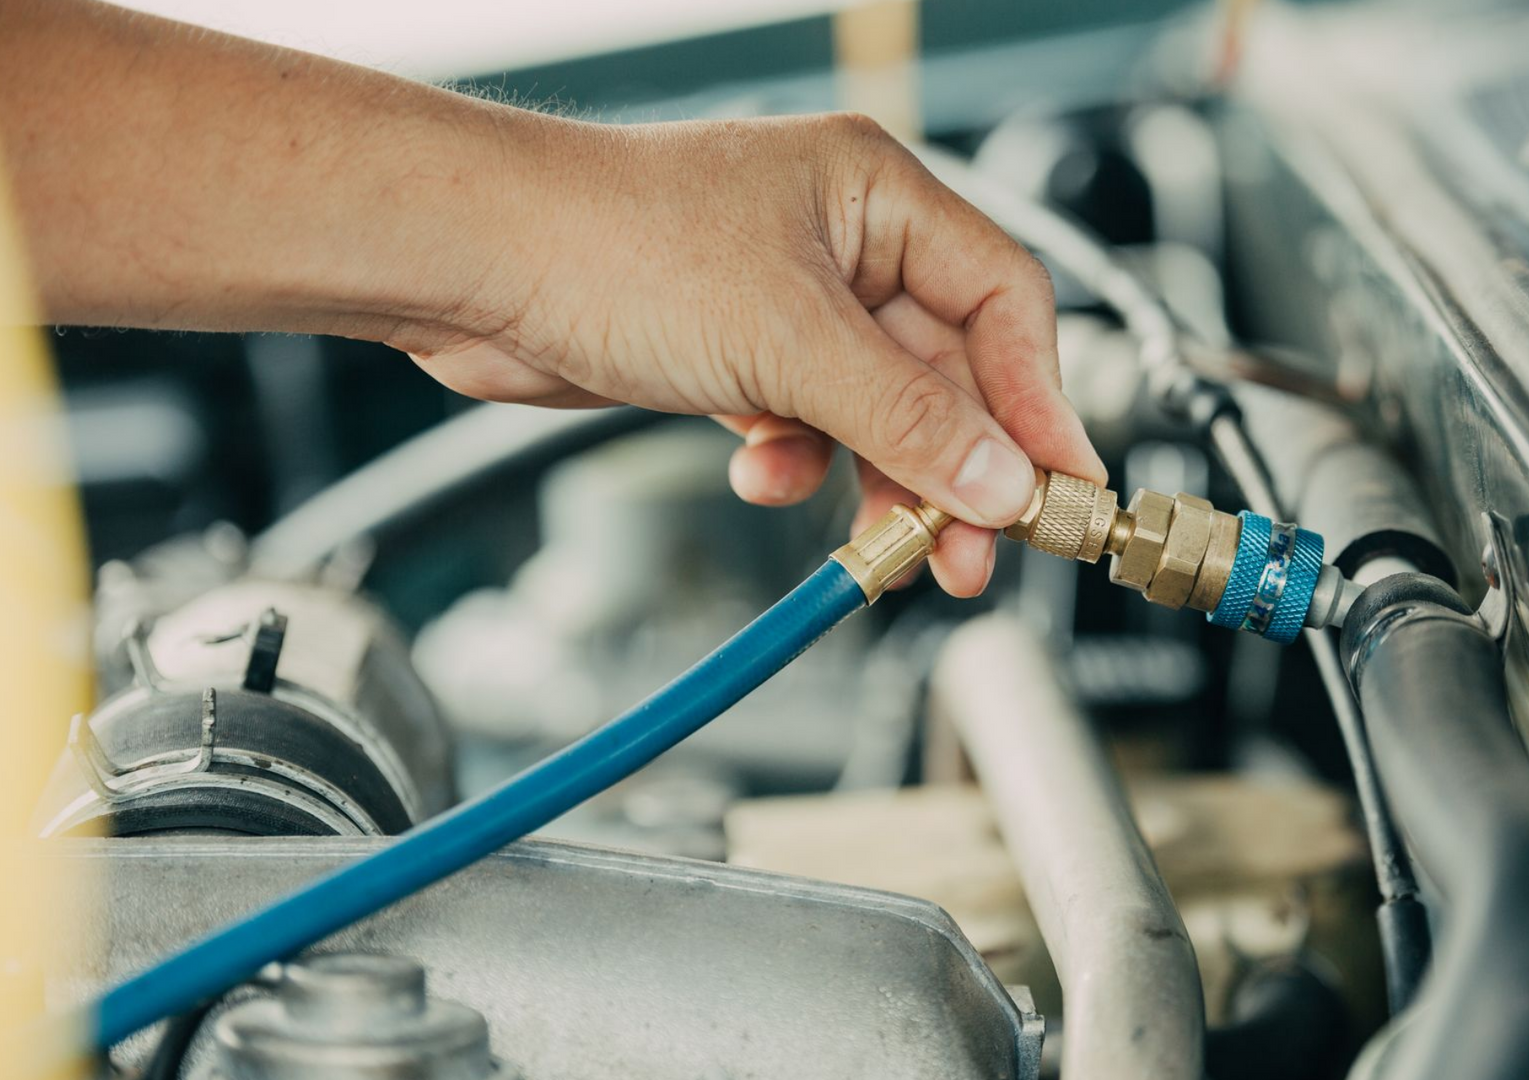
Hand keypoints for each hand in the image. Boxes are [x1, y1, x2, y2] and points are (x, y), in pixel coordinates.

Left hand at [390, 113, 1104, 595]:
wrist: (470, 264)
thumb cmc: (608, 242)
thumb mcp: (788, 341)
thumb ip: (909, 419)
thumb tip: (1004, 483)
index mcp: (878, 193)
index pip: (1004, 300)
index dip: (1039, 400)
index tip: (1059, 488)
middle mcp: (844, 240)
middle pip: (947, 369)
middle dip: (959, 467)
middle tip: (973, 554)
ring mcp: (788, 299)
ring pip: (880, 410)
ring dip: (885, 482)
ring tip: (887, 549)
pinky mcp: (738, 352)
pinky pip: (810, 424)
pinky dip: (802, 464)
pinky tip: (765, 477)